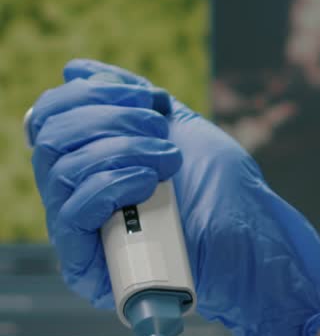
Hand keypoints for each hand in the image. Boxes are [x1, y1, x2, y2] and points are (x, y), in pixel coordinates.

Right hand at [29, 59, 319, 335]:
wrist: (252, 242)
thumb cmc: (221, 189)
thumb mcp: (173, 126)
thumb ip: (126, 96)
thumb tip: (74, 69)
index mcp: (88, 157)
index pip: (51, 116)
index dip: (90, 95)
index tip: (146, 98)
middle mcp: (74, 192)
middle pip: (51, 137)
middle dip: (109, 119)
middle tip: (159, 130)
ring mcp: (79, 231)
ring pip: (59, 170)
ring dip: (119, 151)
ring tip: (167, 161)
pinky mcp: (87, 266)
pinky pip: (70, 213)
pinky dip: (108, 186)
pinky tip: (146, 183)